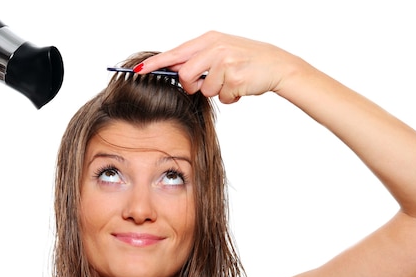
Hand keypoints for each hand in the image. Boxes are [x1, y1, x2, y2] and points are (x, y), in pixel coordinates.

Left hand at [135, 31, 299, 103]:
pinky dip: (230, 98)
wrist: (277, 65)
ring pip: (204, 89)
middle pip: (185, 76)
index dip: (156, 64)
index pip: (175, 53)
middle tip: (208, 84)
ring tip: (231, 82)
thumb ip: (198, 59)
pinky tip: (241, 87)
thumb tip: (175, 70)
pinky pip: (222, 97)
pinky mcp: (235, 76)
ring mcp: (225, 61)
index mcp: (209, 40)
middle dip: (193, 87)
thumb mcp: (221, 53)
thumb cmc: (247, 61)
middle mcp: (215, 47)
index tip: (138, 70)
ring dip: (216, 92)